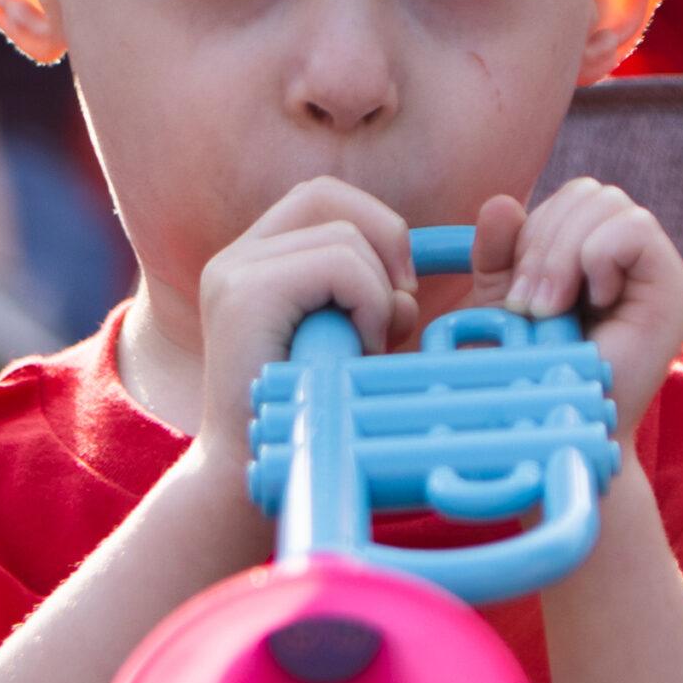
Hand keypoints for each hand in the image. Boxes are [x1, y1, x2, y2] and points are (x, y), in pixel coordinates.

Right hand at [194, 179, 417, 475]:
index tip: (399, 290)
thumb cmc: (315, 415)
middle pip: (328, 197)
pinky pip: (339, 265)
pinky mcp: (245, 296)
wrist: (251, 485)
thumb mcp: (350, 338)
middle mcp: (235, 259)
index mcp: (254, 263)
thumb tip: (448, 245)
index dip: (375, 227)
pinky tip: (359, 349)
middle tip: (398, 307)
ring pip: (344, 235)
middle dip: (384, 240)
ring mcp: (233, 273)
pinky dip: (368, 303)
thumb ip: (377, 288)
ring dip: (378, 291)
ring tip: (368, 344)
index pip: (321, 199)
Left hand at [473, 178, 682, 446]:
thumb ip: (500, 256)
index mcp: (602, 254)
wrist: (561, 437)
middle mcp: (639, 260)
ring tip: (551, 310)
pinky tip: (593, 305)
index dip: (538, 228)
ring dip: (565, 254)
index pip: (577, 196)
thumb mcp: (504, 308)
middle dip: (546, 242)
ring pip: (613, 206)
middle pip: (594, 194)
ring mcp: (663, 275)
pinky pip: (636, 231)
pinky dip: (598, 258)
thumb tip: (501, 203)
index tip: (517, 296)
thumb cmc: (534, 378)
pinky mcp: (678, 295)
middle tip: (531, 307)